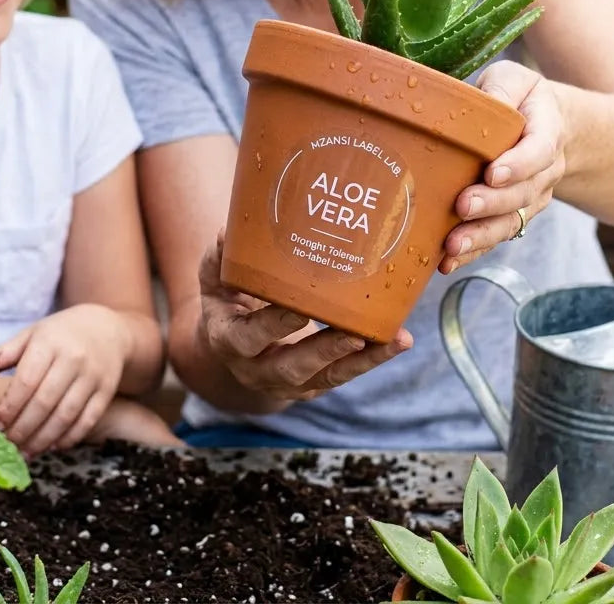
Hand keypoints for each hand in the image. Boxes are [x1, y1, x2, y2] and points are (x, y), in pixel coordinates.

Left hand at [0, 304, 126, 454]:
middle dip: (23, 428)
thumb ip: (2, 354)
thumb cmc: (60, 334)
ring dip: (44, 439)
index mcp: (49, 343)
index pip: (26, 381)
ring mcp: (92, 375)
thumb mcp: (31, 335)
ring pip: (66, 415)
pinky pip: (88, 420)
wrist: (107, 328)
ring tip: (27, 452)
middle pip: (45, 402)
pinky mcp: (107, 390)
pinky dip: (70, 437)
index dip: (10, 407)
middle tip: (8, 444)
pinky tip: (53, 446)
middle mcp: (73, 359)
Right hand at [200, 232, 412, 402]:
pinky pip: (344, 375)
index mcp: (228, 340)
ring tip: (394, 340)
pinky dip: (373, 359)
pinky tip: (399, 340)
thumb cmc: (226, 297)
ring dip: (362, 360)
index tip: (299, 309)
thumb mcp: (214, 277)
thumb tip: (227, 230)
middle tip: (353, 333)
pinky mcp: (314, 383)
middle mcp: (256, 369)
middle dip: (323, 351)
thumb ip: (220, 255)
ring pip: (326, 377)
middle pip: (291, 368)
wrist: (230, 340)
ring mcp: (287, 382)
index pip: (248, 338)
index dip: (273, 327)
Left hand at [440, 60, 565, 273]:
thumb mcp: (514, 79)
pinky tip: (447, 260)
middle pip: (523, 193)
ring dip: (481, 236)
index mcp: (547, 130)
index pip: (539, 150)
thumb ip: (502, 88)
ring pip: (512, 221)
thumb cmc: (520, 97)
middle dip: (492, 204)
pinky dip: (475, 250)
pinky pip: (498, 235)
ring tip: (452, 246)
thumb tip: (484, 104)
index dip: (519, 164)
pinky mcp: (513, 214)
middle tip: (463, 206)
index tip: (493, 173)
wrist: (550, 125)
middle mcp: (545, 170)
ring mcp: (531, 197)